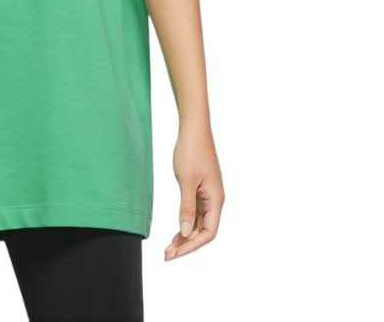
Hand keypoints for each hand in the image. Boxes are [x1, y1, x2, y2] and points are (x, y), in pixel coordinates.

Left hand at [164, 123, 223, 260]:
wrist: (193, 128)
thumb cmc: (191, 151)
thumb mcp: (186, 181)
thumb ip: (186, 208)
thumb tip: (185, 232)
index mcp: (216, 200)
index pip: (208, 233)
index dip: (192, 246)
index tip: (175, 252)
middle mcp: (215, 200)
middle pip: (204, 231)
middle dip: (186, 244)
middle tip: (167, 255)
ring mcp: (208, 195)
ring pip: (199, 223)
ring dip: (185, 236)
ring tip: (169, 247)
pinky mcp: (201, 189)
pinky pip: (195, 212)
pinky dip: (185, 223)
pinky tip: (176, 231)